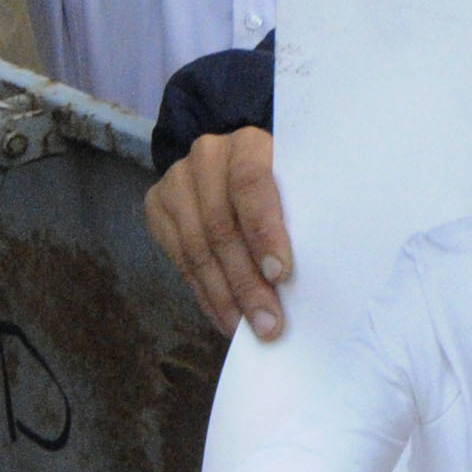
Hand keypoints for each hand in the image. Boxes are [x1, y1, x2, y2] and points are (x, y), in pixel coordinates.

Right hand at [144, 128, 294, 340]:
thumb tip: (314, 276)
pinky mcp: (157, 206)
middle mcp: (206, 157)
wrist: (236, 158)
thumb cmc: (282, 178)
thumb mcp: (297, 181)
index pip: (251, 185)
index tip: (280, 274)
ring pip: (197, 250)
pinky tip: (225, 317)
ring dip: (224, 297)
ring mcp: (176, 181)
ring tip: (247, 329)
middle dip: (246, 282)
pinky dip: (205, 295)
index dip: (264, 232)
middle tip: (268, 323)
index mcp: (248, 143)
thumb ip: (299, 212)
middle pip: (221, 228)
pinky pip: (180, 261)